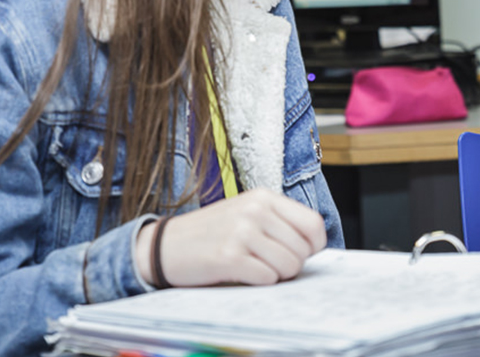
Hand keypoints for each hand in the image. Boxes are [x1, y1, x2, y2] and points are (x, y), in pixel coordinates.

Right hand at [135, 188, 326, 286]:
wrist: (164, 246)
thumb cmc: (211, 233)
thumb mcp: (246, 213)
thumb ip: (278, 221)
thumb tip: (314, 243)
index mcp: (264, 197)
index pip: (313, 223)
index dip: (315, 244)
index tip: (305, 253)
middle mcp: (255, 210)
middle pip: (303, 248)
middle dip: (293, 264)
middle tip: (272, 264)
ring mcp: (242, 232)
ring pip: (288, 265)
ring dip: (277, 275)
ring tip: (257, 268)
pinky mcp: (229, 257)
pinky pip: (267, 278)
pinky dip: (260, 282)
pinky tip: (243, 274)